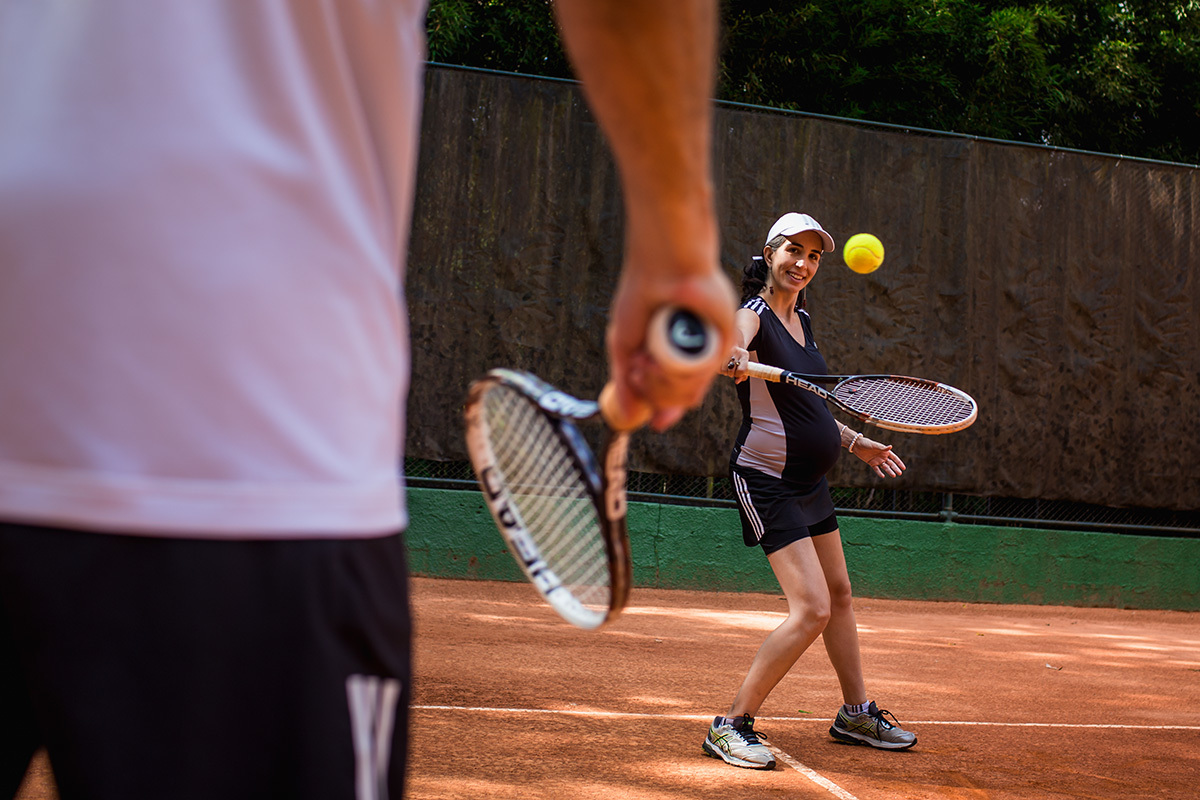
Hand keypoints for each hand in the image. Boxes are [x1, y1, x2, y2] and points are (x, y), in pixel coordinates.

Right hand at [605, 234, 735, 430]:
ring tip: (644, 363)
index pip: (670, 395)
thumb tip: (625, 416)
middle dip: (653, 393)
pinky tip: (654, 361)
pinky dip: (674, 376)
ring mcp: (708, 350)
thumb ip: (624, 383)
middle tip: (638, 369)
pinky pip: (701, 377)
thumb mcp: (624, 344)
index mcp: (673, 356)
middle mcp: (693, 356)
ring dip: (659, 387)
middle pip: (677, 400)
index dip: (656, 404)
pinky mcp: (723, 341)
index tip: (642, 398)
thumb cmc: (642, 297)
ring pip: (689, 394)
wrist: (664, 266)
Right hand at [721, 346, 749, 382]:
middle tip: (732, 370)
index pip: (741, 371)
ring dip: (725, 371)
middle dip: (731, 374)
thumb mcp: (744, 366)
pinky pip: (718, 368)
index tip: (737, 372)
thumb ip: (742, 376)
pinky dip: (720, 369)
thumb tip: (736, 382)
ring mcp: (726, 351)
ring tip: (727, 367)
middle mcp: (736, 352)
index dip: (738, 374)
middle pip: (731, 372)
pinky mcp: (718, 353)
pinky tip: (723, 365)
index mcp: (744, 355)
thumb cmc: (739, 359)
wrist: (731, 345)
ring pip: (724, 371)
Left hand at [853, 437, 906, 478]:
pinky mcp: (872, 463)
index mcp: (885, 451)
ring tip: (894, 476)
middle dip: (895, 468)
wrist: (857, 445)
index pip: (894, 458)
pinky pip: (876, 469)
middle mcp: (882, 456)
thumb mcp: (875, 445)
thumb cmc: (867, 443)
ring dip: (889, 471)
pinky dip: (879, 473)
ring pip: (885, 467)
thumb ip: (882, 448)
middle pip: (891, 464)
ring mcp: (877, 460)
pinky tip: (883, 476)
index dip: (899, 463)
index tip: (904, 468)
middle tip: (900, 473)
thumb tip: (890, 447)